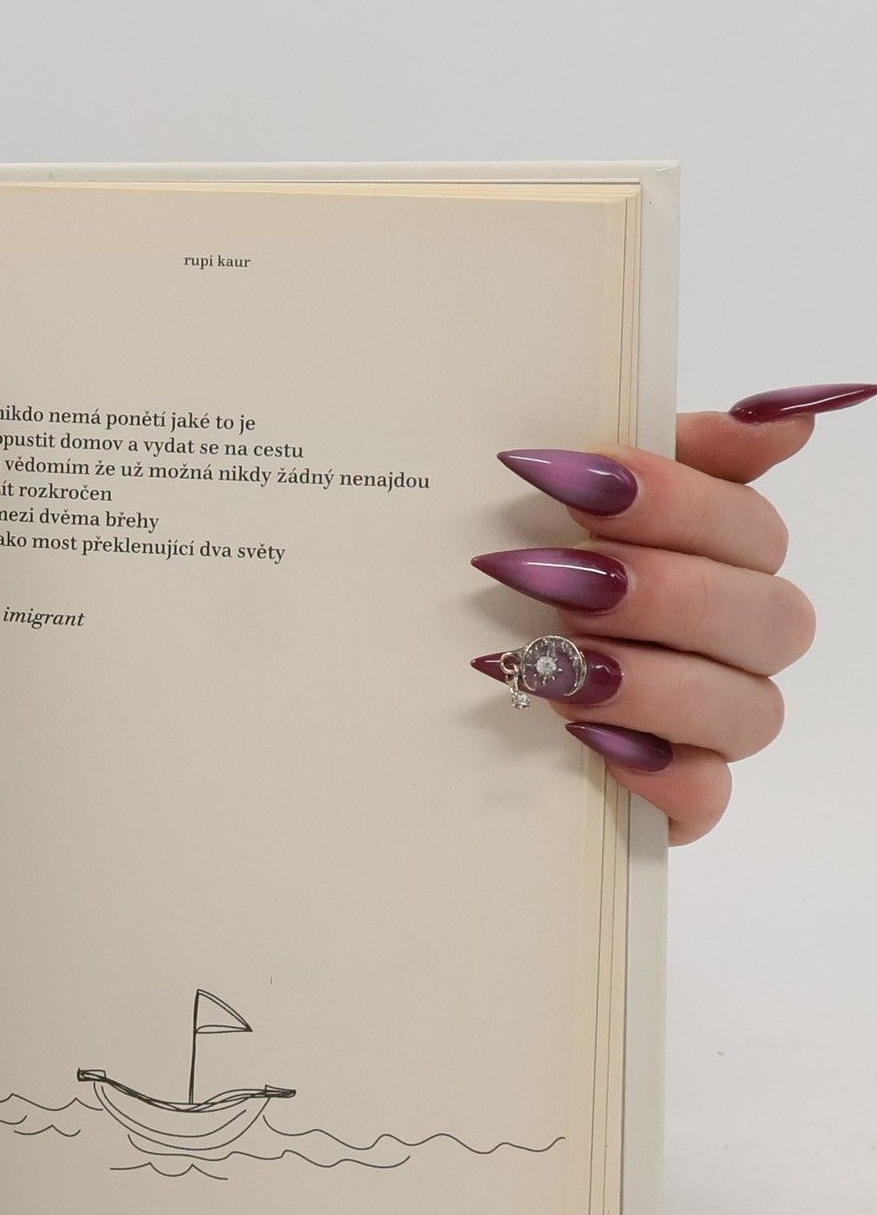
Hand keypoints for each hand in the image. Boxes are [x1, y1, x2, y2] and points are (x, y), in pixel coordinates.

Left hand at [472, 382, 873, 843]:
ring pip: (748, 710)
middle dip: (664, 593)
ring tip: (561, 664)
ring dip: (656, 682)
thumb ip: (663, 453)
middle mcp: (735, 645)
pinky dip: (660, 772)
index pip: (751, 528)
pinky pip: (706, 798)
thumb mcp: (566, 502)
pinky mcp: (677, 799)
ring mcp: (712, 727)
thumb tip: (784, 415)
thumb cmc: (517, 574)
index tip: (583, 485)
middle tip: (564, 582)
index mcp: (722, 561)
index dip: (677, 502)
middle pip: (768, 619)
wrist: (430, 684)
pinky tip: (592, 740)